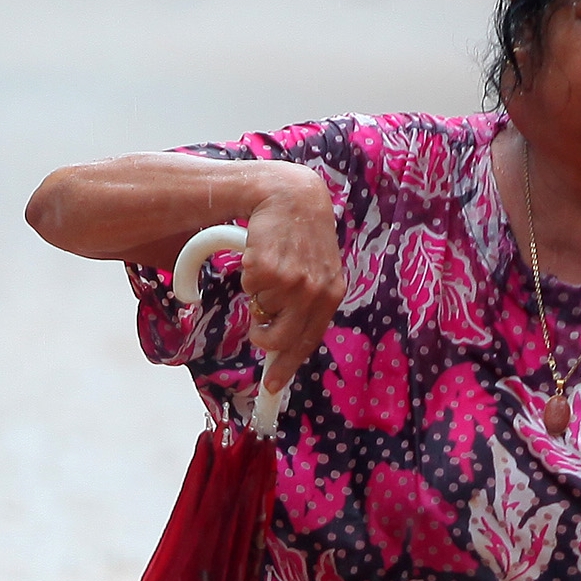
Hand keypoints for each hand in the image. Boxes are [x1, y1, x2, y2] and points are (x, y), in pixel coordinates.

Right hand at [239, 160, 344, 392]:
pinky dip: (249, 274)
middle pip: (281, 338)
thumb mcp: (317, 267)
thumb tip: (284, 340)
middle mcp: (316, 291)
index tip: (272, 386)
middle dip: (263, 338)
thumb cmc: (300, 233)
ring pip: (260, 310)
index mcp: (332, 294)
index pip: (308, 340)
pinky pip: (248, 287)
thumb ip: (308, 300)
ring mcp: (293, 280)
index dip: (287, 365)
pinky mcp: (269, 268)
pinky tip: (262, 251)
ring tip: (270, 264)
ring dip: (258, 293)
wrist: (290, 194)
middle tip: (257, 329)